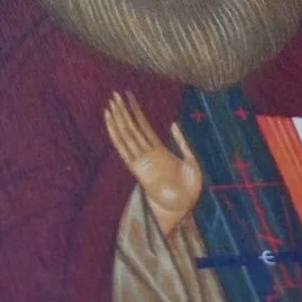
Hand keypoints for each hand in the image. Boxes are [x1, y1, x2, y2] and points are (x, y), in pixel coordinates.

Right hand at [105, 91, 202, 236]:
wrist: (184, 207)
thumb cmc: (189, 188)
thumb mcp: (190, 161)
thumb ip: (182, 143)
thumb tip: (173, 124)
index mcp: (159, 150)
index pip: (144, 126)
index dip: (136, 111)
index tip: (129, 97)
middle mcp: (147, 153)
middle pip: (132, 127)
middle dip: (124, 111)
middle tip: (115, 94)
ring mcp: (141, 160)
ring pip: (126, 135)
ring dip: (118, 119)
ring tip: (111, 104)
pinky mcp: (138, 168)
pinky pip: (124, 148)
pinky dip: (116, 135)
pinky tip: (112, 123)